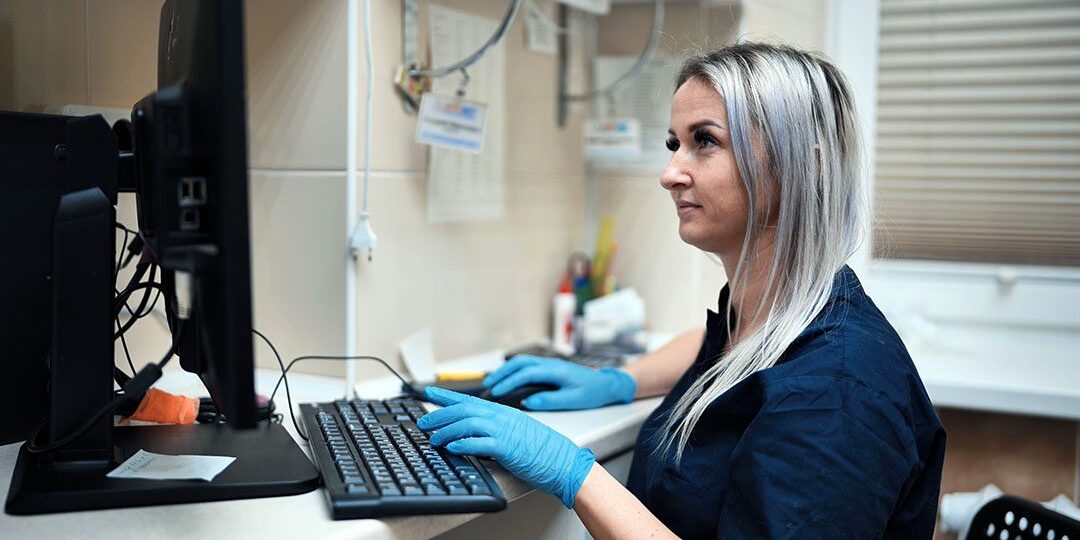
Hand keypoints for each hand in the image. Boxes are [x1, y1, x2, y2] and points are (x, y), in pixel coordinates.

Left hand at [418, 386, 595, 507]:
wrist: (564, 461)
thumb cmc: (543, 451)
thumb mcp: (516, 434)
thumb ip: (496, 432)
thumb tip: (473, 438)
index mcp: (504, 412)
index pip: (470, 400)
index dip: (447, 397)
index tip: (429, 395)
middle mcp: (502, 417)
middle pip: (464, 409)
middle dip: (439, 414)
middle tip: (423, 422)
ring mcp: (505, 430)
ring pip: (468, 423)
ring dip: (447, 431)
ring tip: (433, 439)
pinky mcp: (507, 447)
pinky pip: (480, 443)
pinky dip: (463, 444)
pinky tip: (452, 448)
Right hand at [483, 355, 636, 410]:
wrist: (607, 384)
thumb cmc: (592, 392)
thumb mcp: (573, 400)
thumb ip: (550, 401)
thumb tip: (527, 402)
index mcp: (556, 371)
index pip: (526, 373)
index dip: (509, 382)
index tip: (496, 392)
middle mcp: (550, 363)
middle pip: (519, 363)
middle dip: (501, 373)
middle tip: (487, 386)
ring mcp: (549, 363)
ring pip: (521, 362)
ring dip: (505, 370)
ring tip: (491, 382)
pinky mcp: (549, 367)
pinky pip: (526, 365)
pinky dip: (512, 370)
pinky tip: (506, 378)